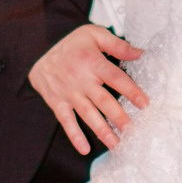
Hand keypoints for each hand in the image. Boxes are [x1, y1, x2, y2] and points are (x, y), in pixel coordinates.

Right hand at [27, 20, 148, 153]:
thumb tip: (140, 53)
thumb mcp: (93, 34)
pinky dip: (74, 135)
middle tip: (132, 130)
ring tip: (116, 144)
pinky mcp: (57, 102)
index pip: (116, 78)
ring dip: (102, 130)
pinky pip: (66, 121)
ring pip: (88, 114)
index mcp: (93, 62)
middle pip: (103, 100)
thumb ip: (117, 44)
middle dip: (119, 117)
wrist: (36, 50)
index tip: (145, 104)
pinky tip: (84, 148)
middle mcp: (81, 80)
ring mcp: (69, 93)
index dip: (131, 91)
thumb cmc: (71, 45)